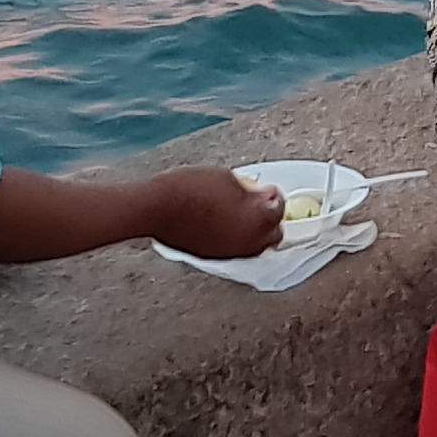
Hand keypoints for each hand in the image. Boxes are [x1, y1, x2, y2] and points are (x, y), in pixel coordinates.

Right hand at [146, 167, 285, 260]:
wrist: (157, 208)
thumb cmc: (189, 189)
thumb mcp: (227, 177)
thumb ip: (250, 189)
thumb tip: (257, 194)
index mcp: (258, 218)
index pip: (279, 209)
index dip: (274, 196)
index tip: (268, 190)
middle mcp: (249, 241)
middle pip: (273, 234)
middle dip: (269, 218)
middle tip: (261, 204)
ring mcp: (232, 253)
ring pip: (256, 247)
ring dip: (255, 232)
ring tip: (244, 215)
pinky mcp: (215, 258)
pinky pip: (236, 250)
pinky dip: (237, 239)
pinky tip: (227, 226)